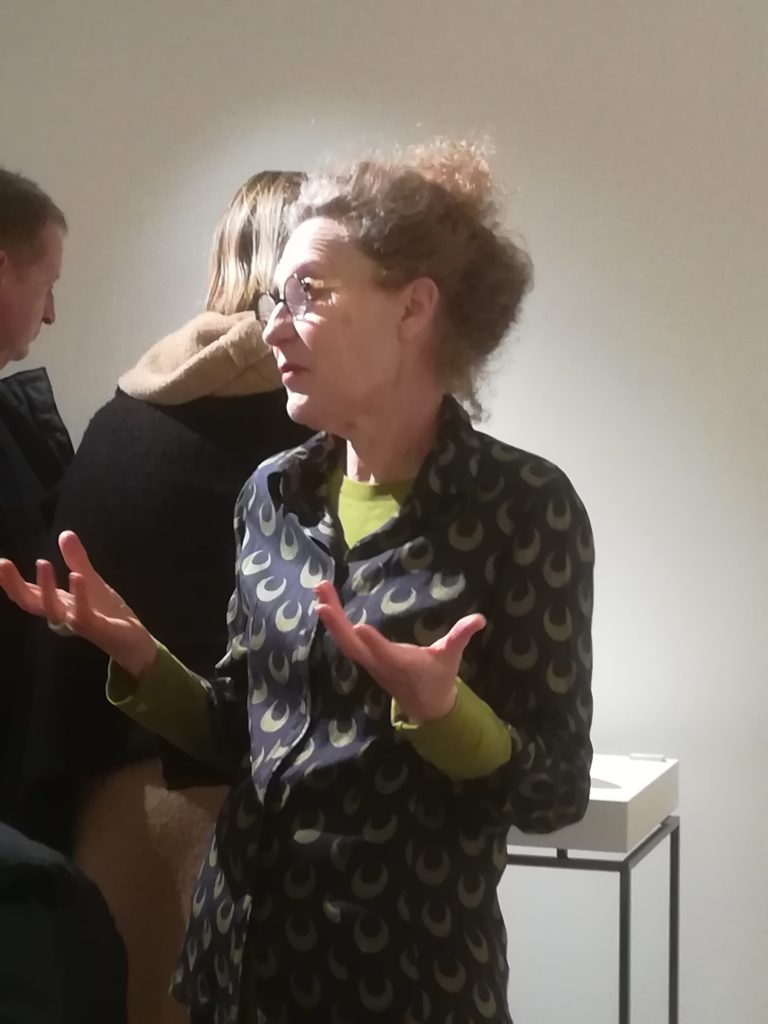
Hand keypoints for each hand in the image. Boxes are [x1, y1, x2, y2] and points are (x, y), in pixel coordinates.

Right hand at [0, 531, 156, 677]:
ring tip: (42, 563)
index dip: (8, 579)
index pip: (27, 592)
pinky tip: (75, 576)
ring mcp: (77, 623)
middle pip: (31, 603)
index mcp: (57, 603)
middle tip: (1, 565)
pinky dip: (78, 596)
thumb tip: (64, 533)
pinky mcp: (97, 628)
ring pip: (53, 610)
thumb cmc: (107, 612)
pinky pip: (83, 615)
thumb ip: (77, 560)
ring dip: (46, 588)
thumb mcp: (92, 581)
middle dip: (13, 585)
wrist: (132, 641)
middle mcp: (61, 615)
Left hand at [314, 580, 485, 721]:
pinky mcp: (364, 658)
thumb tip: (479, 618)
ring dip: (331, 616)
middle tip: (321, 597)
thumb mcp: (451, 656)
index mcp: (401, 664)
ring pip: (344, 640)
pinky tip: (326, 603)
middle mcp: (379, 663)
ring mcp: (369, 662)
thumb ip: (460, 636)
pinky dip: (334, 622)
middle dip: (336, 622)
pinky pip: (345, 640)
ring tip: (320, 589)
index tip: (359, 626)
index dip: (373, 642)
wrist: (425, 705)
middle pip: (352, 644)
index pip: (385, 654)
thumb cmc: (438, 677)